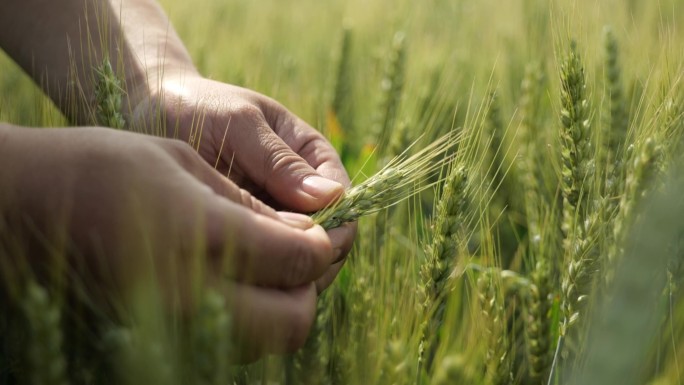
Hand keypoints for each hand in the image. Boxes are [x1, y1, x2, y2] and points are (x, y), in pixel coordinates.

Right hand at [0, 126, 333, 357]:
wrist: (23, 205)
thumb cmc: (100, 166)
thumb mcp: (183, 163)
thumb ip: (251, 204)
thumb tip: (303, 232)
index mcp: (199, 238)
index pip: (298, 261)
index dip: (325, 245)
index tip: (329, 228)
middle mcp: (190, 296)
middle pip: (293, 322)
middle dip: (312, 288)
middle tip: (307, 252)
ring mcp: (171, 327)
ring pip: (265, 341)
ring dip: (286, 306)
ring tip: (278, 263)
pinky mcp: (158, 339)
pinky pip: (231, 343)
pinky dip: (254, 317)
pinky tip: (244, 281)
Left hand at [131, 74, 356, 291]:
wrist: (146, 113)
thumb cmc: (196, 108)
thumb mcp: (239, 125)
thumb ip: (279, 160)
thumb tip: (331, 198)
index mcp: (310, 154)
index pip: (342, 198)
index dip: (336, 227)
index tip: (308, 247)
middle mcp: (298, 189)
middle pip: (329, 235)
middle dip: (314, 258)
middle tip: (280, 277)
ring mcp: (272, 214)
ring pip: (299, 256)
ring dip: (288, 274)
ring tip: (254, 281)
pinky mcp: (246, 234)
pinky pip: (265, 262)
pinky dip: (260, 275)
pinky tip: (236, 280)